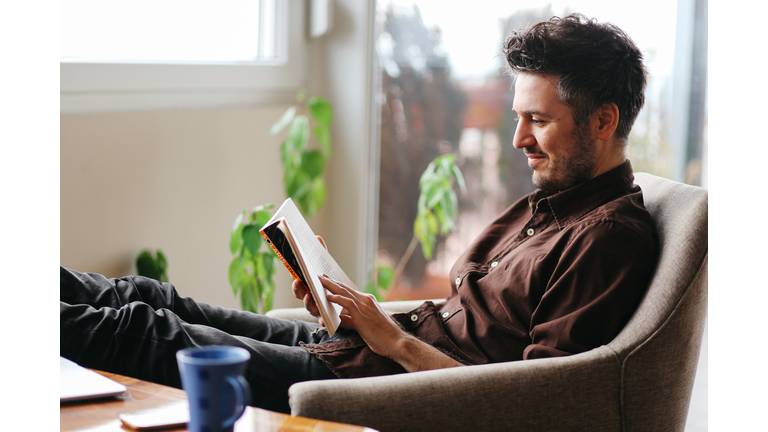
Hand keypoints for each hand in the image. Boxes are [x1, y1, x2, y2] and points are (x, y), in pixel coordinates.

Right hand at [291, 236, 326, 324]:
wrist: (345, 306)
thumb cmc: (331, 286)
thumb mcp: (327, 268)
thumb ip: (321, 254)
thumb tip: (317, 237)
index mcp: (308, 286)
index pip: (298, 280)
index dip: (294, 276)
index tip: (292, 268)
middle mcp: (309, 298)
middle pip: (299, 294)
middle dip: (297, 288)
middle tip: (297, 280)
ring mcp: (316, 309)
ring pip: (309, 307)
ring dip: (307, 302)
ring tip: (309, 296)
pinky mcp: (326, 319)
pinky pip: (323, 321)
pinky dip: (323, 321)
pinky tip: (325, 319)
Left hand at [320, 275, 466, 371]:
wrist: (398, 343)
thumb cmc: (384, 337)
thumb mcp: (366, 326)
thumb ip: (352, 320)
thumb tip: (339, 320)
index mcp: (369, 301)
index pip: (350, 291)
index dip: (338, 285)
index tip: (328, 280)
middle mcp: (367, 301)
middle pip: (345, 288)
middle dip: (331, 282)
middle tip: (319, 276)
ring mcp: (365, 307)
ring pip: (344, 292)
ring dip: (330, 286)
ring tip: (319, 282)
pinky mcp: (362, 316)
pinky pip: (347, 303)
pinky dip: (336, 298)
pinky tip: (327, 297)